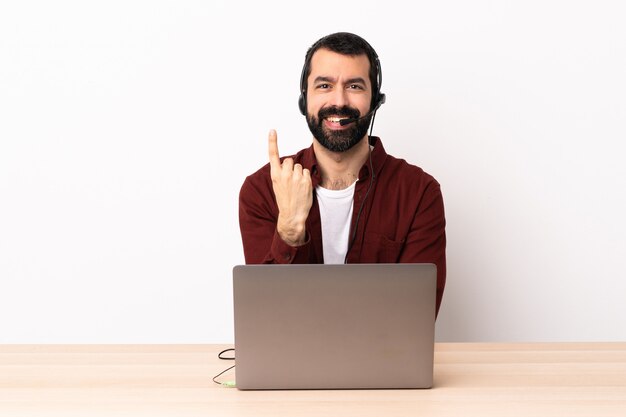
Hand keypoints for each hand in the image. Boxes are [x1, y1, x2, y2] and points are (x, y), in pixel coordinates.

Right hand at [268, 129, 312, 245]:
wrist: (292, 215)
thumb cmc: (284, 200)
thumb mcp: (277, 186)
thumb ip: (280, 173)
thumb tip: (288, 163)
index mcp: (275, 175)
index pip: (273, 155)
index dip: (272, 142)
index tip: (272, 131)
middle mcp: (285, 174)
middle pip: (289, 161)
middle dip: (290, 168)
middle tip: (290, 180)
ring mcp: (296, 177)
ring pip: (299, 166)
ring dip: (299, 174)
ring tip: (296, 186)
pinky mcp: (306, 180)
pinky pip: (307, 172)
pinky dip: (306, 178)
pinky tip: (302, 187)